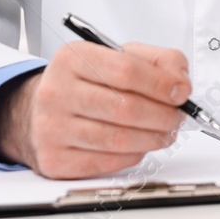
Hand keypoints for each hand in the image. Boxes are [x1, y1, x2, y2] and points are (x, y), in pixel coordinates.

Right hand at [0, 41, 189, 177]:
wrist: (37, 110)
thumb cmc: (85, 82)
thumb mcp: (117, 56)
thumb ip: (157, 60)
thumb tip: (180, 82)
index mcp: (72, 58)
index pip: (126, 70)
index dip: (161, 83)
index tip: (182, 92)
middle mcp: (56, 92)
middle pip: (125, 107)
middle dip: (163, 115)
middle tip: (178, 117)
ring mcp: (52, 128)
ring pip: (118, 139)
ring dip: (153, 138)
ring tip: (164, 132)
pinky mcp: (54, 159)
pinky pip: (106, 162)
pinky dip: (133, 155)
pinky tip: (139, 145)